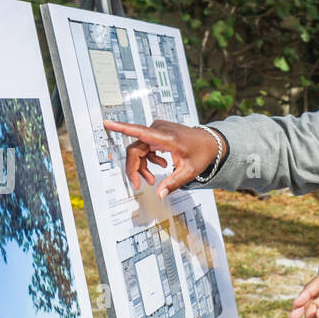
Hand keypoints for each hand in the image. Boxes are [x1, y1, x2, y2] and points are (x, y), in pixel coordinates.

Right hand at [102, 119, 225, 196]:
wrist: (210, 143)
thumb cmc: (201, 153)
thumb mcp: (189, 171)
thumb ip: (173, 183)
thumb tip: (160, 194)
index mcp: (166, 137)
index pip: (140, 132)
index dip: (122, 128)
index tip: (107, 123)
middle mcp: (159, 130)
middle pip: (135, 149)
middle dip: (135, 168)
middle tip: (138, 184)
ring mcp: (157, 130)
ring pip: (138, 150)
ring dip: (142, 166)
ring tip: (153, 179)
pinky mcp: (157, 133)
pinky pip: (144, 147)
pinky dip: (148, 159)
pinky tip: (161, 165)